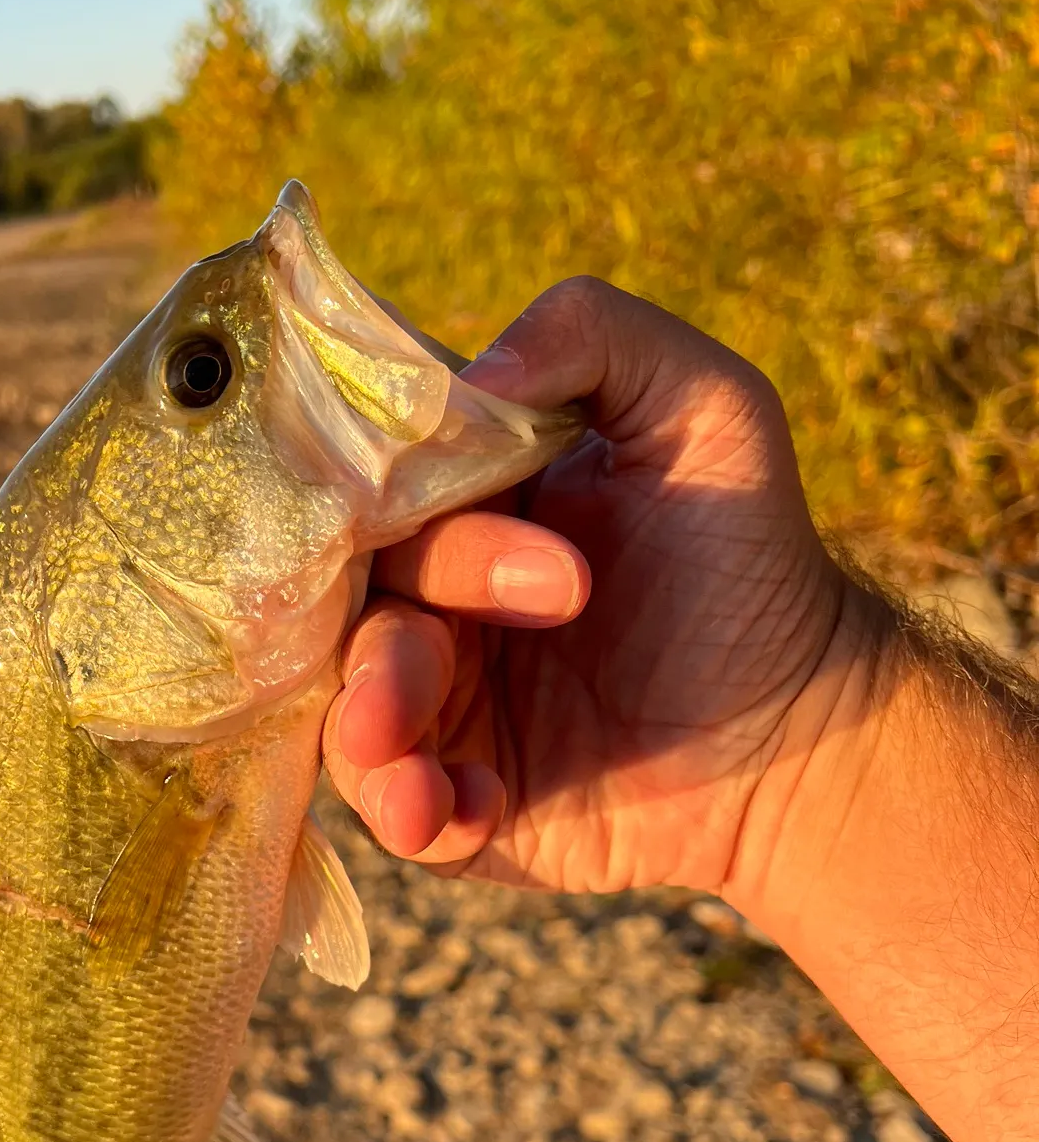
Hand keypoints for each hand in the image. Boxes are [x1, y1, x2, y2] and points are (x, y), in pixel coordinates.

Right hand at [324, 276, 852, 894]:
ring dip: (373, 717)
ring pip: (342, 699)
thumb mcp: (704, 409)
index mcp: (458, 498)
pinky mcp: (448, 792)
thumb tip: (467, 380)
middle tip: (553, 599)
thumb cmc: (746, 557)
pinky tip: (477, 804)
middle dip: (405, 611)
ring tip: (425, 756)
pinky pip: (388, 806)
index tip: (403, 502)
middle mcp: (426, 592)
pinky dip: (411, 806)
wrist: (798, 727)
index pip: (360, 476)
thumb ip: (592, 335)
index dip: (359, 485)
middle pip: (343, 592)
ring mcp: (433, 696)